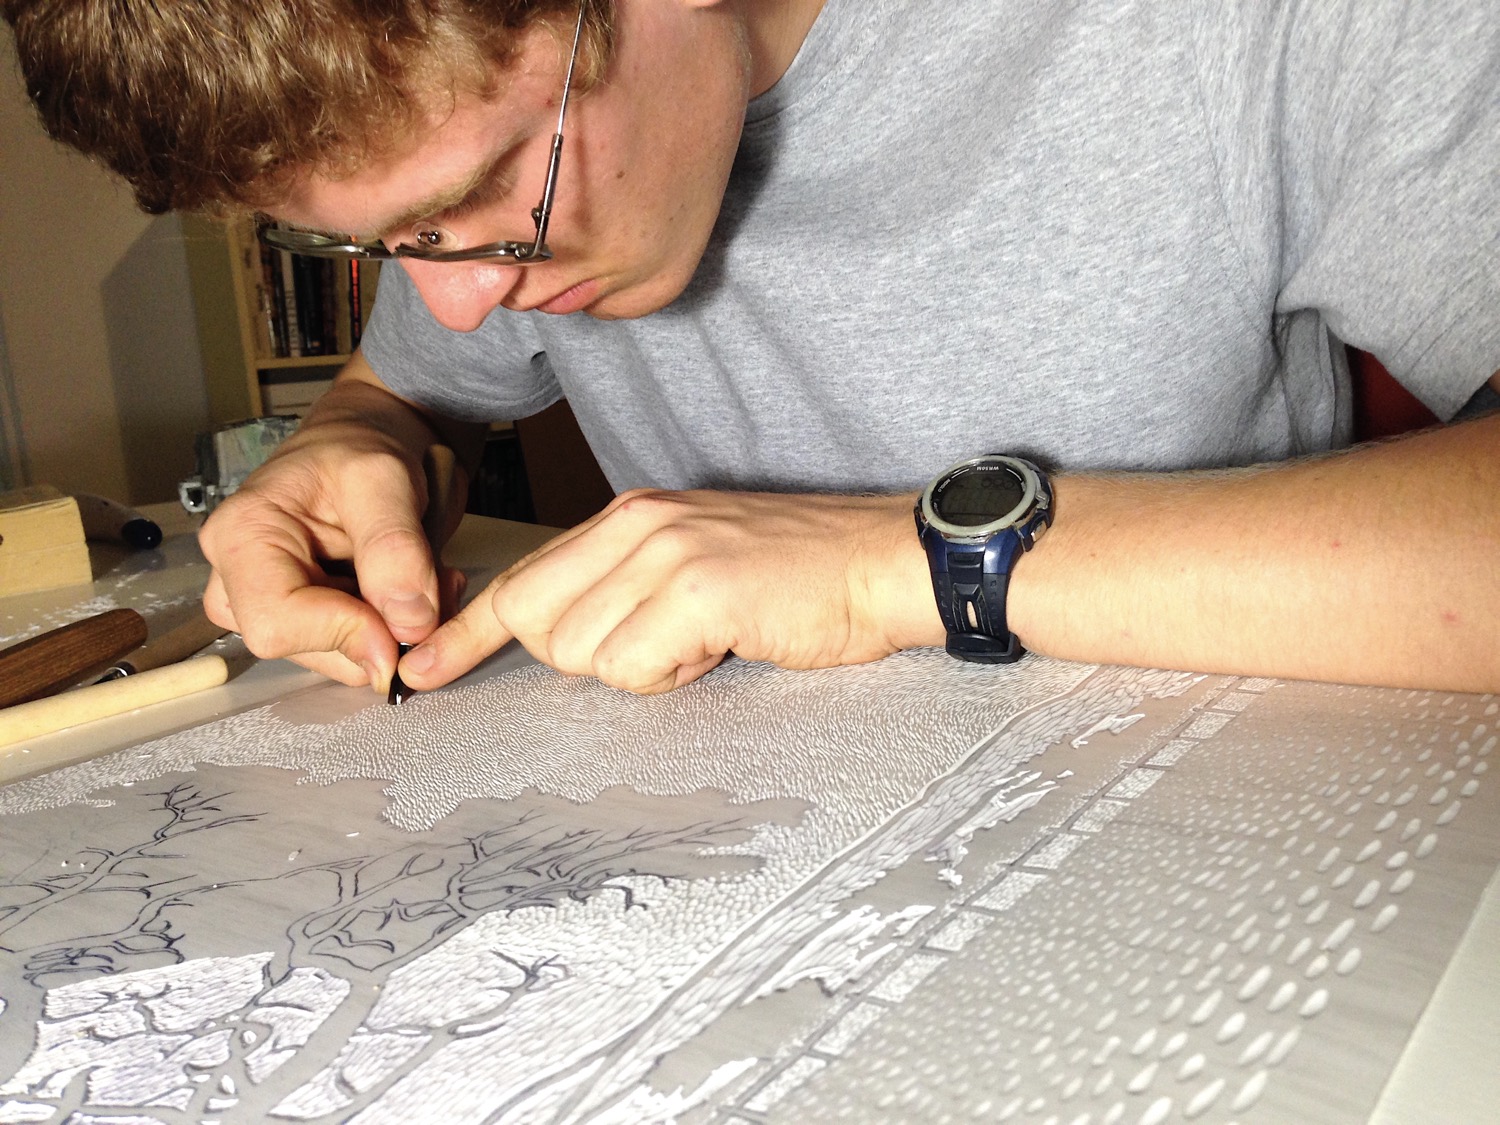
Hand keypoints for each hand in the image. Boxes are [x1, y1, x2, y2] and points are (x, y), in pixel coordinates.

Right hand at [199, 376, 472, 690]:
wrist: (371, 438)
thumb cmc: (361, 445)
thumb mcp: (383, 478)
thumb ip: (394, 548)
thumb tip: (407, 623)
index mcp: (241, 537)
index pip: (275, 625)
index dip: (345, 634)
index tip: (405, 620)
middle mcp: (241, 580)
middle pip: (309, 651)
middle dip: (381, 631)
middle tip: (434, 586)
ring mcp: (272, 603)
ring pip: (342, 658)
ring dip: (396, 630)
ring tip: (425, 577)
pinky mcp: (308, 619)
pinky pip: (359, 650)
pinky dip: (398, 629)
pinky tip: (414, 590)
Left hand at [398, 488, 941, 693]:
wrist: (883, 561)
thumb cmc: (799, 575)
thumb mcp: (693, 563)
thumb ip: (624, 588)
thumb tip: (564, 638)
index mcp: (630, 516)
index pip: (525, 578)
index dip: (469, 631)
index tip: (425, 668)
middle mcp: (637, 524)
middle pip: (538, 622)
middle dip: (584, 657)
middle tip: (660, 644)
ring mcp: (666, 554)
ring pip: (584, 655)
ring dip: (641, 670)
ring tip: (706, 639)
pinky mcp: (699, 591)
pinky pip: (634, 668)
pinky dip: (673, 677)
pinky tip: (721, 646)